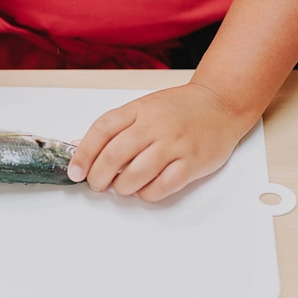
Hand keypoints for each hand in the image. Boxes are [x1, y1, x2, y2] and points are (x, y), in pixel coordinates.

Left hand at [67, 83, 255, 201]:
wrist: (221, 103)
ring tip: (122, 187)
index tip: (76, 172)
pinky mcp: (192, 162)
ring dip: (122, 188)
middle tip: (97, 184)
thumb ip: (115, 128)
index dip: (84, 153)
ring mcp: (175, 144)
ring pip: (136, 175)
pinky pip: (162, 186)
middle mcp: (155, 125)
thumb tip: (79, 148)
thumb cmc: (178, 108)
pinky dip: (147, 193)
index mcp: (139, 109)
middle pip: (115, 156)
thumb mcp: (143, 108)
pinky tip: (145, 189)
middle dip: (99, 177)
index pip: (102, 130)